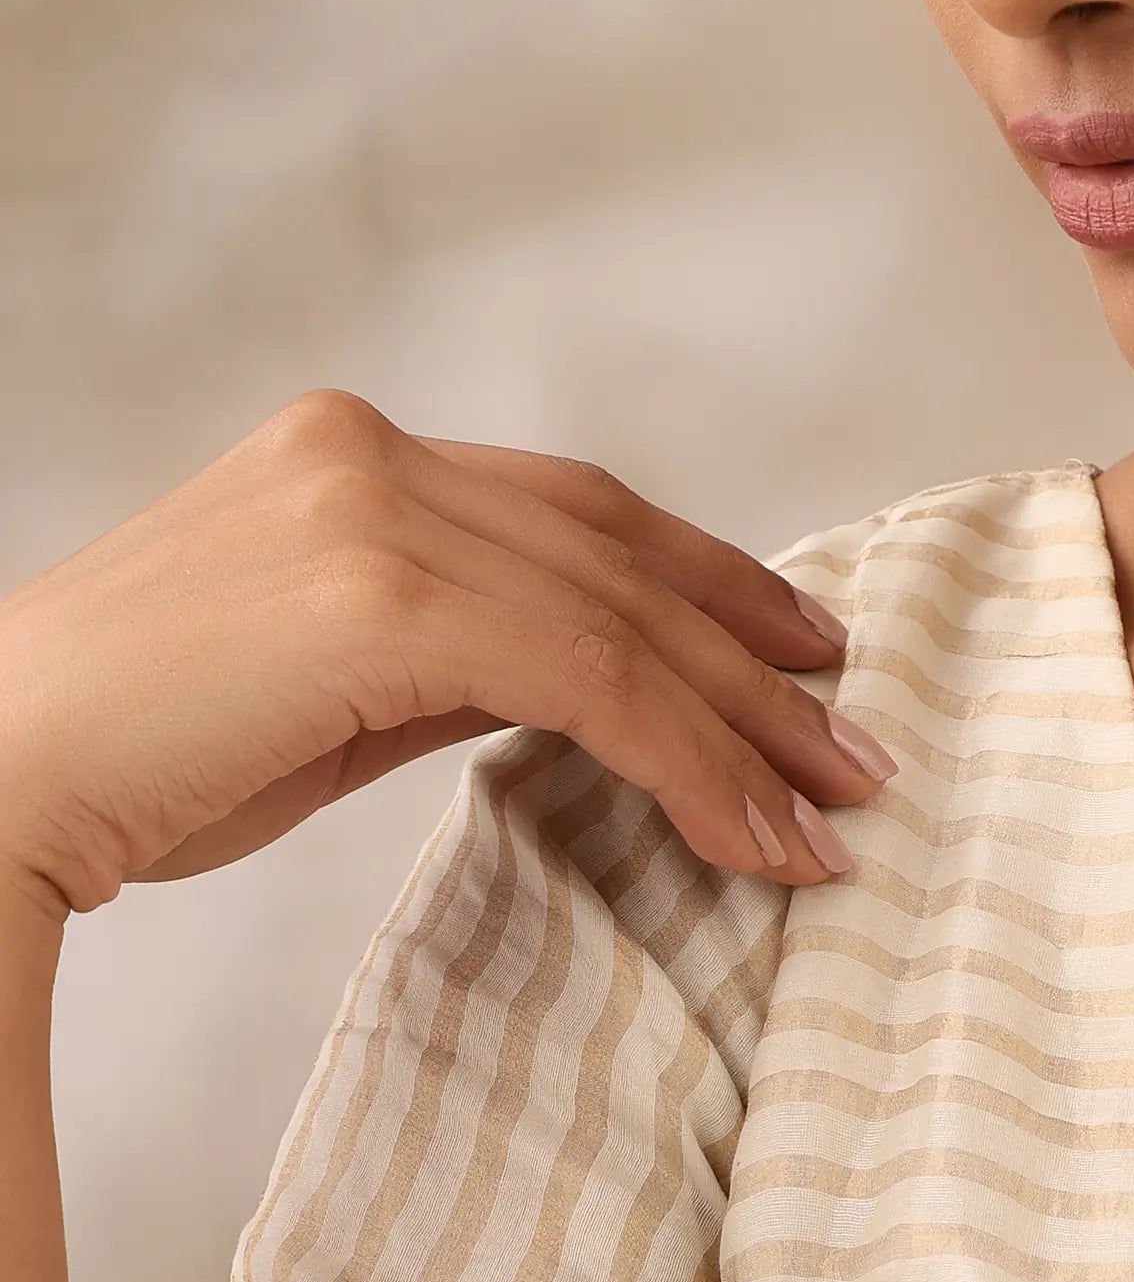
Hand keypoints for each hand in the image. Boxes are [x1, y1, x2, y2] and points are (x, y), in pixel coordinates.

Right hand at [0, 389, 892, 919]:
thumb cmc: (137, 759)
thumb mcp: (330, 685)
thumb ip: (458, 652)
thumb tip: (594, 687)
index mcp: (354, 453)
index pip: (580, 512)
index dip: (705, 579)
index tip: (796, 649)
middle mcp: (376, 454)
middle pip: (620, 557)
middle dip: (751, 659)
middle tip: (847, 743)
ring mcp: (379, 513)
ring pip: (622, 621)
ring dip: (741, 729)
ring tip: (824, 811)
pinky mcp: (383, 595)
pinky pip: (587, 679)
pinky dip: (683, 760)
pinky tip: (744, 829)